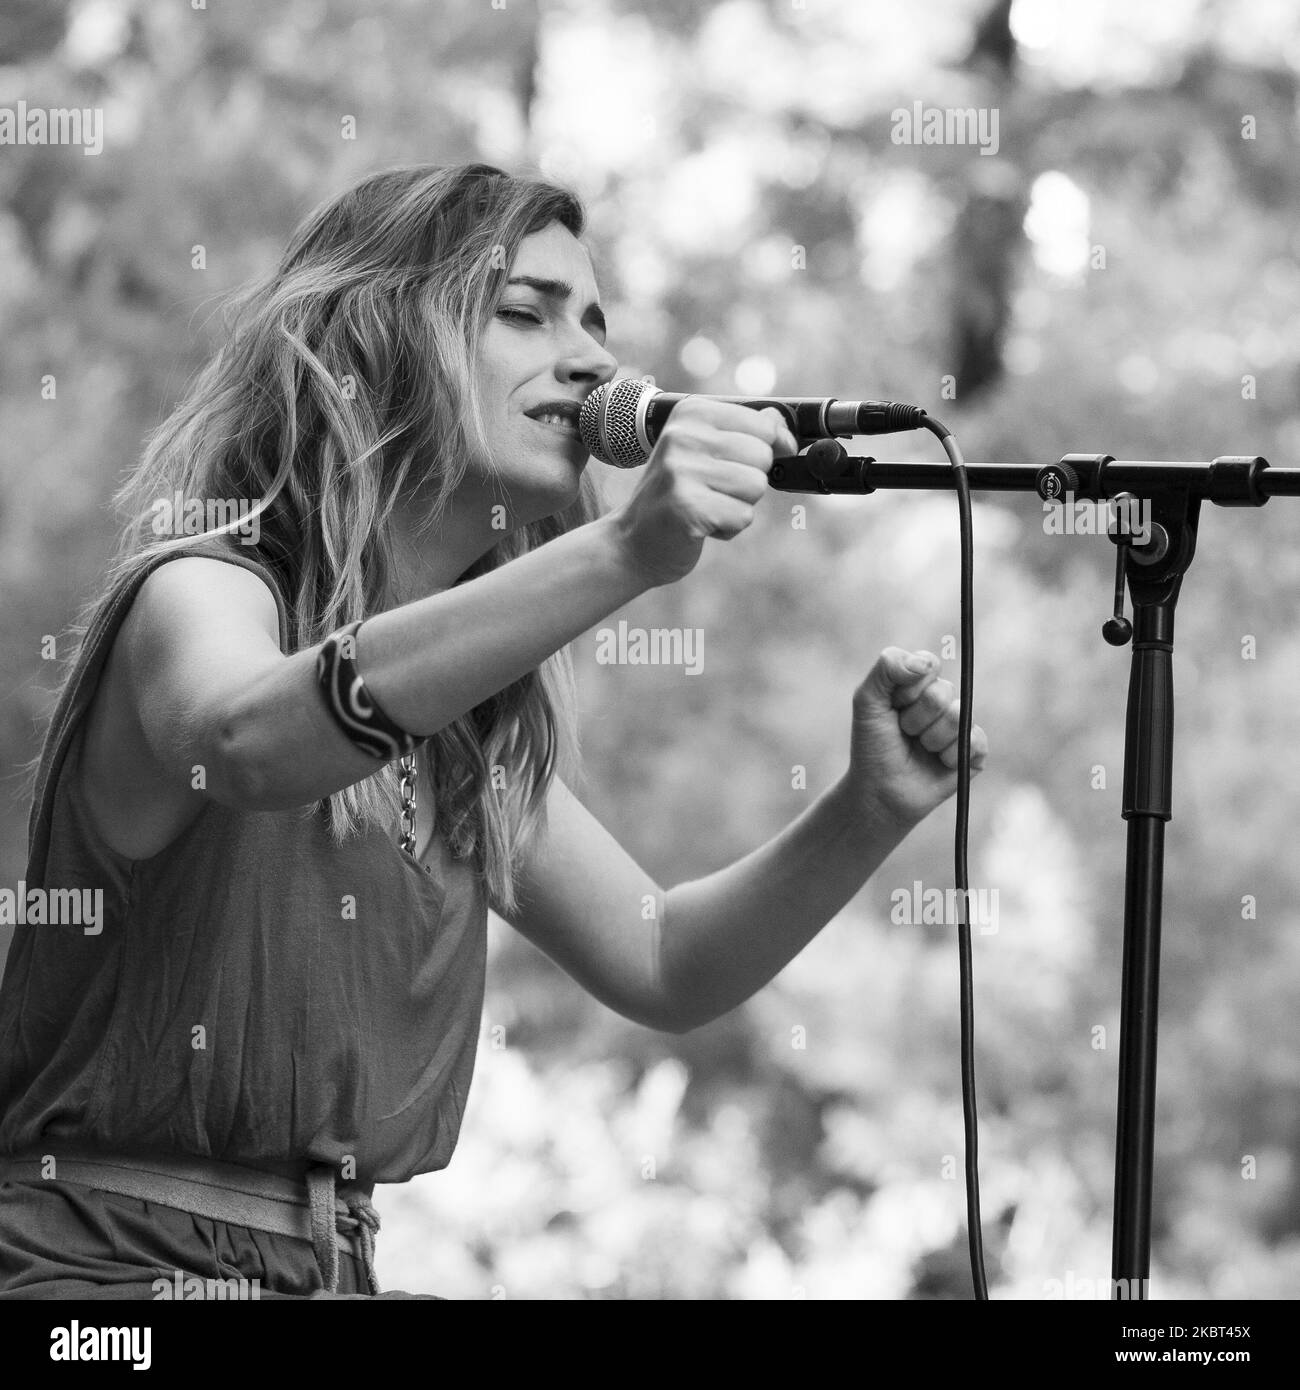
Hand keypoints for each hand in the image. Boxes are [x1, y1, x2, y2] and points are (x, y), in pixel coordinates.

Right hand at [607, 398, 797, 587]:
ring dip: (738, 505)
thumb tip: (781, 423)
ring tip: (707, 506)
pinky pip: (743, 516)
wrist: (633, 541)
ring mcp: (682, 470)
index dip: (772, 448)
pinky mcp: (687, 506)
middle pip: (763, 456)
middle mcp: (683, 436)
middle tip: (714, 490)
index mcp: (691, 413)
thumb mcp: (704, 451)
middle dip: (748, 481)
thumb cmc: (675, 494)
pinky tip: (701, 525)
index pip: (763, 424)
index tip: (754, 463)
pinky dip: (728, 528)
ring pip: (756, 486)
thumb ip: (743, 432)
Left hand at [843, 647, 988, 831]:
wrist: (880, 791)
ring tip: (919, 749)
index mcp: (919, 684)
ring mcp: (960, 724)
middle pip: (942, 692)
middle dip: (915, 718)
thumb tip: (925, 664)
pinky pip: (975, 740)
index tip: (893, 706)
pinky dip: (949, 756)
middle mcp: (943, 701)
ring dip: (931, 738)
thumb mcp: (867, 701)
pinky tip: (938, 763)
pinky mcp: (974, 750)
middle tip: (904, 732)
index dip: (909, 689)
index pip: (928, 666)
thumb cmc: (872, 745)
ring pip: (957, 717)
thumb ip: (886, 668)